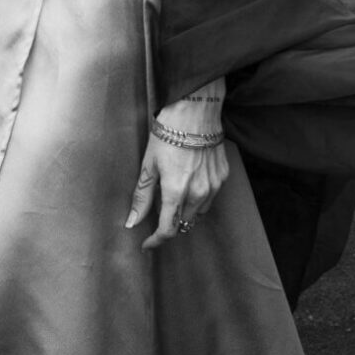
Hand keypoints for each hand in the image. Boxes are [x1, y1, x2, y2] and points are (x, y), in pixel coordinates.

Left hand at [126, 126, 228, 248]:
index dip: (155, 241)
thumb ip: (142, 196)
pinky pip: (210, 197)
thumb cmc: (167, 133)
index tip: (147, 244)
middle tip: (158, 209)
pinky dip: (198, 197)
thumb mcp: (148, 164)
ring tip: (174, 192)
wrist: (195, 110)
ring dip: (185, 211)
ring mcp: (214, 186)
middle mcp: (198, 193)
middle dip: (169, 222)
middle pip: (183, 223)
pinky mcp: (223, 176)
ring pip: (198, 213)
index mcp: (176, 191)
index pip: (168, 230)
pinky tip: (190, 180)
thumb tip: (132, 222)